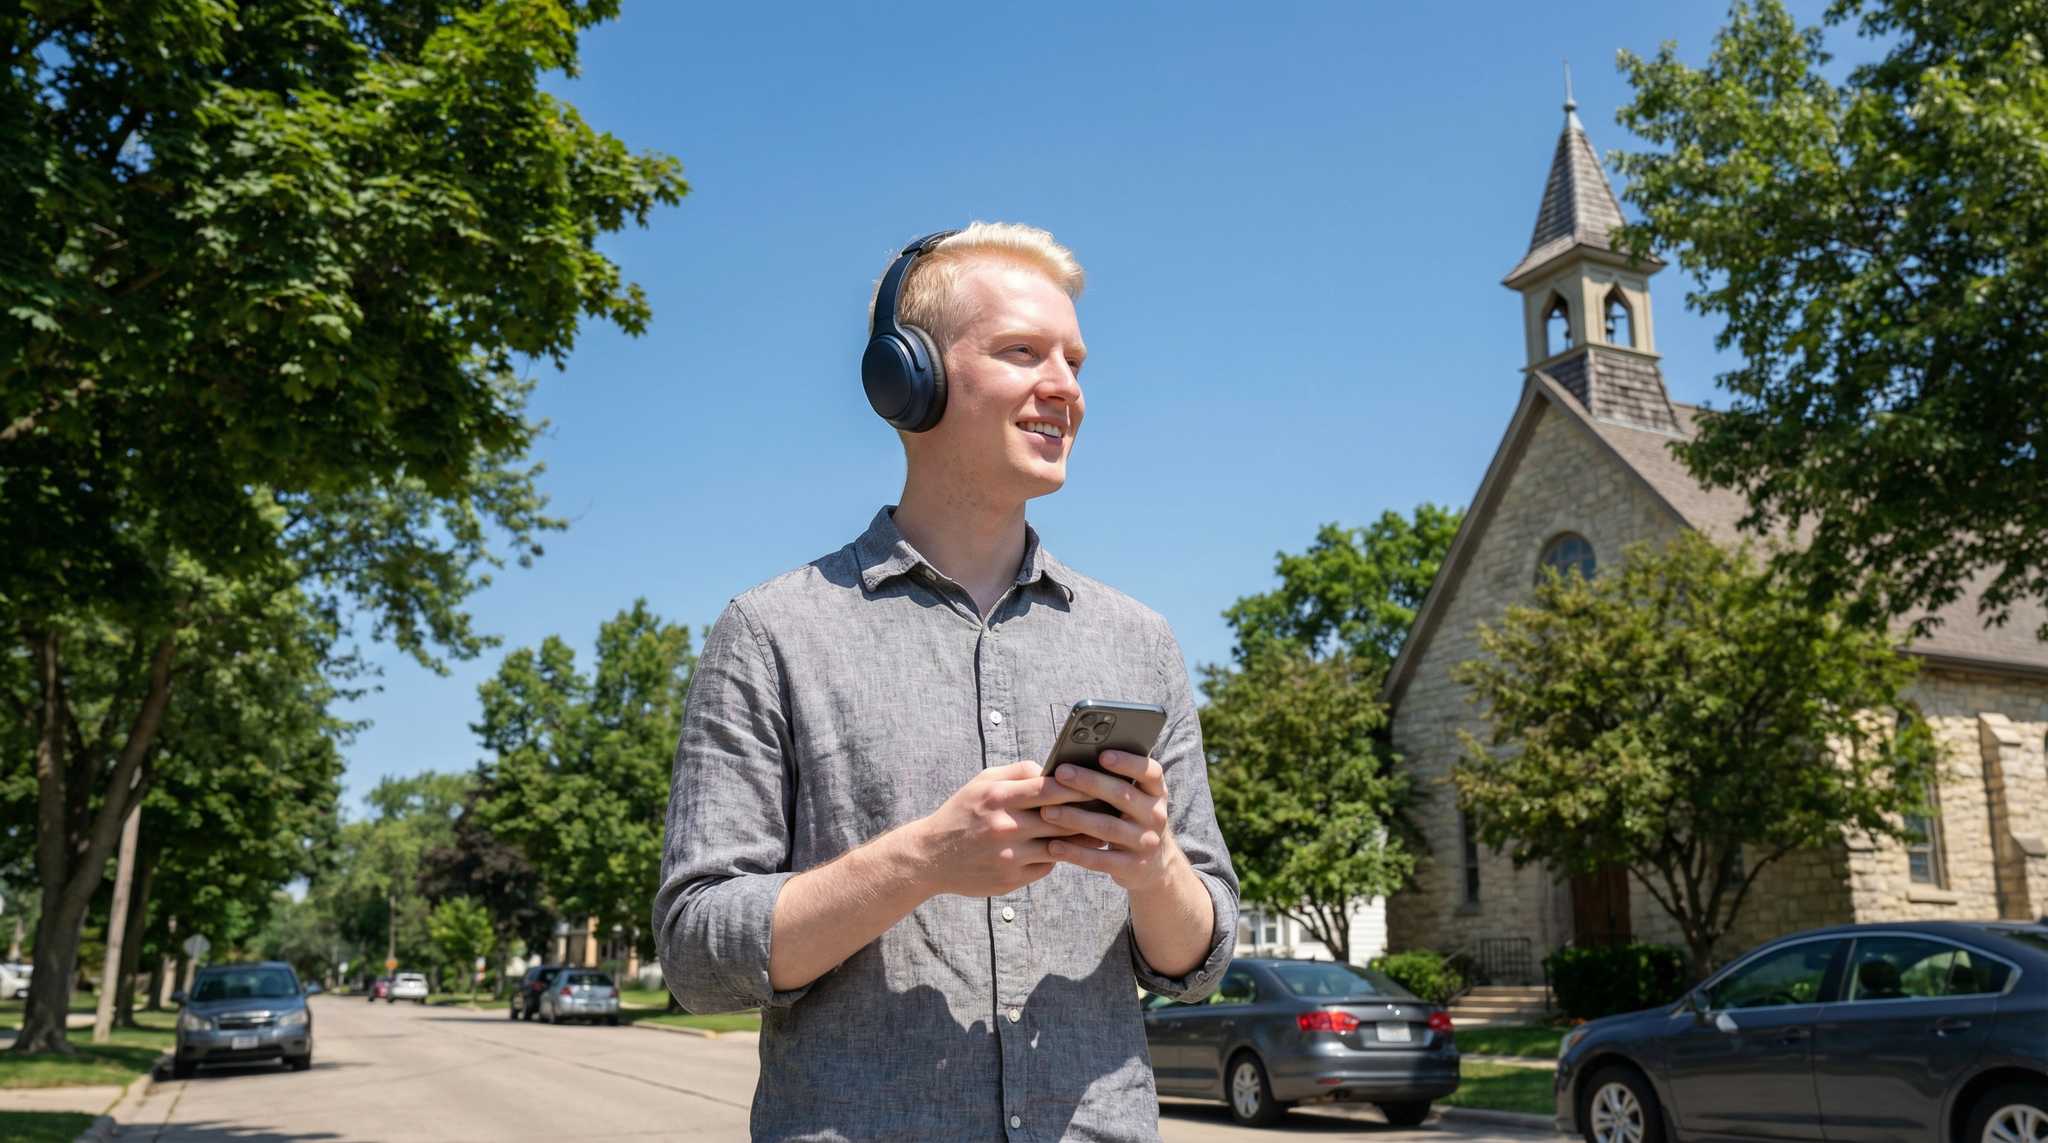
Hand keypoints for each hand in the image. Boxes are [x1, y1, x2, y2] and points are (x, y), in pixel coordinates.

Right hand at [905, 760, 1093, 897]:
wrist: (930, 856)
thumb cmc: (962, 813)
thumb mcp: (982, 783)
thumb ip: (1017, 772)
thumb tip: (1052, 768)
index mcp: (999, 797)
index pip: (1050, 788)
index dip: (1079, 786)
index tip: (1100, 782)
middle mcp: (1005, 827)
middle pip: (1061, 819)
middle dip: (1089, 813)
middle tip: (1111, 809)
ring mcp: (1009, 856)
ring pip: (1059, 846)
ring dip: (1082, 840)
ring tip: (1100, 832)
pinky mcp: (1011, 879)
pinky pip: (1046, 866)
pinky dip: (1056, 857)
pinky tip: (1067, 851)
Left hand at [1041, 750, 1181, 893]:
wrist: (1154, 866)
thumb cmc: (1131, 820)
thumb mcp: (1135, 801)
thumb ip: (1115, 782)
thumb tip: (1074, 760)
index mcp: (1156, 793)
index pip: (1150, 772)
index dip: (1128, 762)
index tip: (1102, 754)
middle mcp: (1155, 816)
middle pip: (1122, 795)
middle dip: (1089, 782)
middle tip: (1061, 773)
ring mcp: (1145, 842)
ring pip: (1107, 827)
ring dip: (1074, 817)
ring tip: (1046, 811)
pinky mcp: (1131, 866)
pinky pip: (1100, 859)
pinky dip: (1075, 852)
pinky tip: (1052, 845)